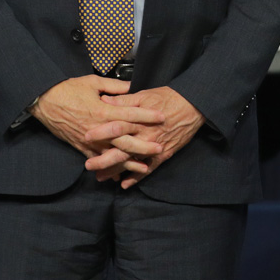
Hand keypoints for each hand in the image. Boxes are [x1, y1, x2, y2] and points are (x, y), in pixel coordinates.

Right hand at [30, 75, 163, 159]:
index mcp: (102, 110)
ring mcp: (88, 139)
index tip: (162, 117)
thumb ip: (114, 85)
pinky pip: (96, 159)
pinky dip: (108, 168)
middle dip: (143, 145)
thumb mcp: (93, 82)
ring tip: (144, 167)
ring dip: (128, 162)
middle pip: (125, 140)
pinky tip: (118, 175)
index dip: (147, 116)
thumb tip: (131, 85)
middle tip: (160, 148)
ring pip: (112, 154)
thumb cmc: (67, 89)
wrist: (43, 101)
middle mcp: (97, 128)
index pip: (130, 114)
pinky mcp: (79, 146)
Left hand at [84, 86, 204, 187]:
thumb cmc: (168, 97)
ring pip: (131, 162)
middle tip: (88, 166)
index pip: (117, 127)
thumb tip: (104, 100)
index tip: (86, 137)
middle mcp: (145, 135)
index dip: (101, 133)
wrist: (193, 105)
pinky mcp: (163, 154)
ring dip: (115, 171)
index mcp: (139, 119)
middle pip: (121, 149)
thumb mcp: (145, 94)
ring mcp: (154, 146)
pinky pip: (148, 169)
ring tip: (100, 177)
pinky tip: (124, 184)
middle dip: (103, 159)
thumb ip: (124, 100)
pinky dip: (136, 177)